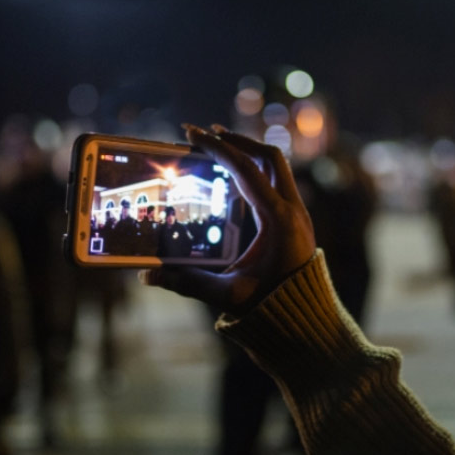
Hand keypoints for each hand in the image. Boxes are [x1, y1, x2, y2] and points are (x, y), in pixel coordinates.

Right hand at [139, 123, 315, 314]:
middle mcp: (293, 210)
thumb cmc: (270, 309)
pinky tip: (237, 174)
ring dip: (250, 151)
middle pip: (268, 156)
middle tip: (207, 133)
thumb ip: (187, 283)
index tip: (192, 132)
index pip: (246, 170)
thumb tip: (147, 277)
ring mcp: (299, 213)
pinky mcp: (298, 219)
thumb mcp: (228, 294)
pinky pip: (280, 181)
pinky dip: (258, 169)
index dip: (217, 147)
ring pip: (278, 166)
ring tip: (221, 145)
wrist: (307, 322)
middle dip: (236, 140)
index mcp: (278, 221)